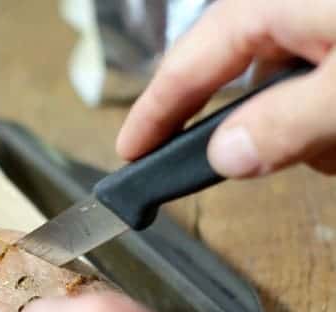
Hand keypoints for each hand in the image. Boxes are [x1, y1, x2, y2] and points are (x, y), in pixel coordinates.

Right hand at [116, 0, 335, 177]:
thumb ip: (286, 122)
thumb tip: (223, 157)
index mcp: (261, 6)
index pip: (182, 70)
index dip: (149, 116)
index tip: (128, 153)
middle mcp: (276, 7)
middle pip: (230, 82)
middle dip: (253, 130)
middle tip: (262, 165)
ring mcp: (308, 18)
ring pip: (275, 89)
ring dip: (300, 125)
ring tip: (333, 137)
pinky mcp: (328, 30)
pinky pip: (308, 79)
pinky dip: (323, 110)